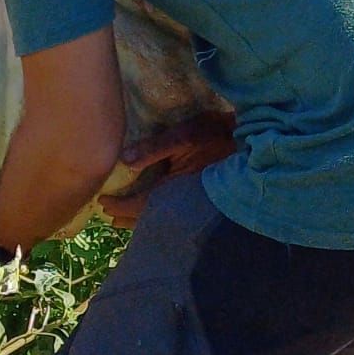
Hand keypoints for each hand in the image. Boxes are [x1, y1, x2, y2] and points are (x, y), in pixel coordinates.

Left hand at [100, 119, 234, 228]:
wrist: (251, 146)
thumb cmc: (217, 136)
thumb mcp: (185, 135)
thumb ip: (155, 147)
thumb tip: (125, 160)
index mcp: (172, 188)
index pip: (137, 205)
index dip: (118, 206)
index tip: (102, 202)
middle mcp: (180, 201)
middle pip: (146, 218)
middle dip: (126, 218)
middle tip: (108, 215)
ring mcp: (189, 203)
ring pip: (159, 217)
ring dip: (140, 218)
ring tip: (123, 218)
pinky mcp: (197, 200)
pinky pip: (170, 212)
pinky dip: (155, 213)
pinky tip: (152, 209)